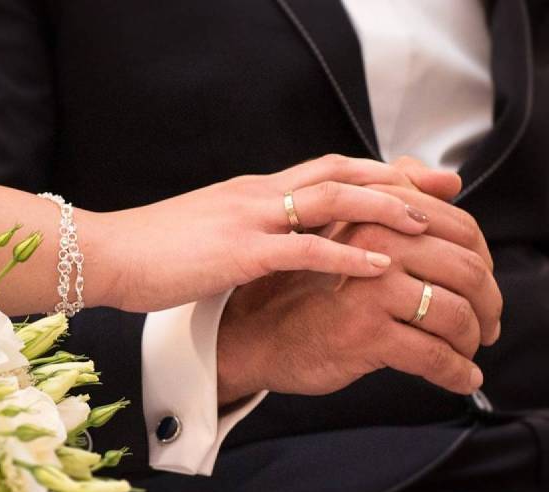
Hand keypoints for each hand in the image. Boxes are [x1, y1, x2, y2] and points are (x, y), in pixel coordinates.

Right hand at [91, 155, 441, 312]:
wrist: (102, 253)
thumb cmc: (146, 250)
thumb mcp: (203, 231)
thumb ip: (240, 229)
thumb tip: (267, 240)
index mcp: (249, 191)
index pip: (324, 169)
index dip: (375, 172)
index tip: (417, 179)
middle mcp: (256, 195)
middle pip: (340, 173)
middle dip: (396, 179)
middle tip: (446, 188)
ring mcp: (248, 219)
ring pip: (331, 201)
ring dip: (383, 208)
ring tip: (427, 222)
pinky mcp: (239, 252)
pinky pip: (305, 250)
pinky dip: (347, 255)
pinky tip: (380, 265)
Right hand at [215, 174, 500, 402]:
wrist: (250, 335)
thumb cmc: (297, 288)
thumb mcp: (339, 231)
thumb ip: (390, 198)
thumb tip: (449, 178)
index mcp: (370, 212)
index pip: (456, 225)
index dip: (482, 257)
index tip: (484, 281)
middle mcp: (370, 240)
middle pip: (466, 268)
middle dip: (488, 302)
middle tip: (489, 323)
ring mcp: (367, 287)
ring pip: (454, 312)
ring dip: (473, 339)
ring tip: (470, 351)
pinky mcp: (364, 332)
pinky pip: (433, 355)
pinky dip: (456, 372)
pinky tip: (461, 378)